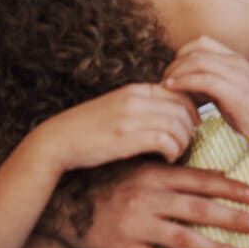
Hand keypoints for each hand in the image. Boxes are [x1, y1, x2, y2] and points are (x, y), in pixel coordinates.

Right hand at [36, 82, 198, 172]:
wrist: (57, 140)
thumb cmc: (89, 129)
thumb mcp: (118, 107)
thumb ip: (143, 106)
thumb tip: (171, 114)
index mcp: (136, 89)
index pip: (180, 93)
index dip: (191, 111)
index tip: (191, 126)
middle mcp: (136, 98)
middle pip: (183, 108)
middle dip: (190, 128)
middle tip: (186, 143)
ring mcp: (131, 117)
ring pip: (178, 125)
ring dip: (183, 142)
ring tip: (176, 153)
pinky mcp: (127, 137)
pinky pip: (165, 141)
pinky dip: (172, 151)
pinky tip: (166, 159)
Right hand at [65, 159, 248, 247]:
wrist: (65, 204)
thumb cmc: (108, 181)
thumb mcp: (139, 166)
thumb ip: (173, 169)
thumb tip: (214, 171)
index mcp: (155, 175)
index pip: (201, 181)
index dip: (231, 188)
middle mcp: (149, 199)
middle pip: (199, 210)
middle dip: (234, 218)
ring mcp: (138, 226)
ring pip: (184, 239)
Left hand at [162, 35, 248, 155]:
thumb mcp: (233, 93)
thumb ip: (215, 85)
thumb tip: (190, 85)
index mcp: (237, 59)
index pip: (203, 42)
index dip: (182, 53)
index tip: (172, 71)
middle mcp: (236, 61)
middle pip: (196, 48)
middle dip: (175, 62)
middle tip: (164, 79)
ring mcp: (236, 74)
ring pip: (196, 60)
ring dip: (175, 72)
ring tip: (164, 85)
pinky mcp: (234, 91)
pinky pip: (201, 79)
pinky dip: (183, 82)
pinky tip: (173, 90)